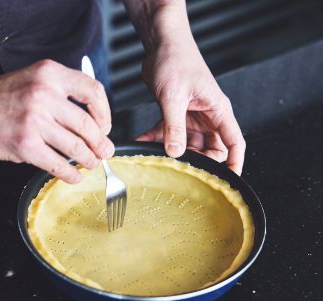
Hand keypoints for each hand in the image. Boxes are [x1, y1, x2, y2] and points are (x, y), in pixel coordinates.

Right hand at [0, 60, 113, 182]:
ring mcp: (34, 121)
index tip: (105, 127)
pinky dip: (71, 174)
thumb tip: (95, 121)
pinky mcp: (25, 145)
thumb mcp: (37, 80)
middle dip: (101, 144)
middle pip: (89, 125)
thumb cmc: (4, 96)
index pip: (93, 92)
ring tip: (91, 163)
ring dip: (90, 160)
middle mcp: (44, 94)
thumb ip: (65, 93)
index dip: (105, 114)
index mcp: (51, 74)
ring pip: (77, 147)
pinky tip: (75, 176)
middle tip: (105, 152)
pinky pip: (58, 165)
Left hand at [137, 41, 245, 174]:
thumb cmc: (175, 60)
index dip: (235, 163)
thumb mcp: (174, 96)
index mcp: (218, 111)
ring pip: (188, 146)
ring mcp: (191, 118)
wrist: (160, 45)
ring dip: (172, 152)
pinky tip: (141, 142)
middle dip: (197, 162)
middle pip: (211, 150)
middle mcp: (208, 117)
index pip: (235, 142)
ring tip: (156, 156)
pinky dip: (155, 139)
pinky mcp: (176, 115)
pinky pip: (168, 134)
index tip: (229, 180)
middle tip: (181, 168)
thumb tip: (175, 152)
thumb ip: (174, 126)